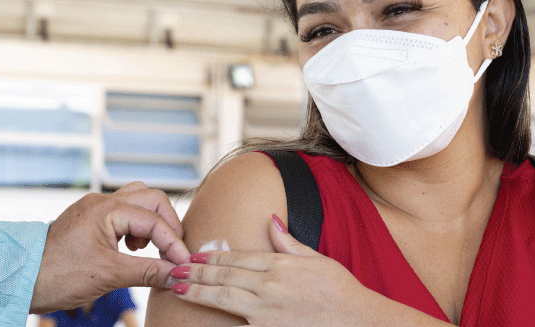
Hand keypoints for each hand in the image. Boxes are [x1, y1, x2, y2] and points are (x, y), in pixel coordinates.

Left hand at [30, 182, 190, 313]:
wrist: (19, 280)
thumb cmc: (57, 276)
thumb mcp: (109, 275)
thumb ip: (149, 272)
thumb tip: (179, 275)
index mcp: (106, 209)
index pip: (154, 220)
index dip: (174, 243)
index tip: (186, 265)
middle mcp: (102, 201)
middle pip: (153, 199)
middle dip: (168, 225)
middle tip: (174, 252)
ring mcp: (95, 207)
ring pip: (139, 200)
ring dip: (153, 222)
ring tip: (152, 248)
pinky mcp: (91, 218)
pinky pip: (125, 211)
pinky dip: (138, 226)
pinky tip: (133, 247)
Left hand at [169, 214, 373, 326]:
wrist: (359, 322)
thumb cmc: (340, 291)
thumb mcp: (317, 259)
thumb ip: (288, 242)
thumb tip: (271, 219)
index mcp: (281, 265)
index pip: (238, 258)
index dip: (212, 256)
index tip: (194, 254)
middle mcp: (270, 286)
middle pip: (225, 276)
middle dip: (197, 273)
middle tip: (175, 269)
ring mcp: (267, 310)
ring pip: (224, 298)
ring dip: (199, 292)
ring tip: (179, 288)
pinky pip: (238, 321)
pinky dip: (219, 317)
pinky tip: (205, 312)